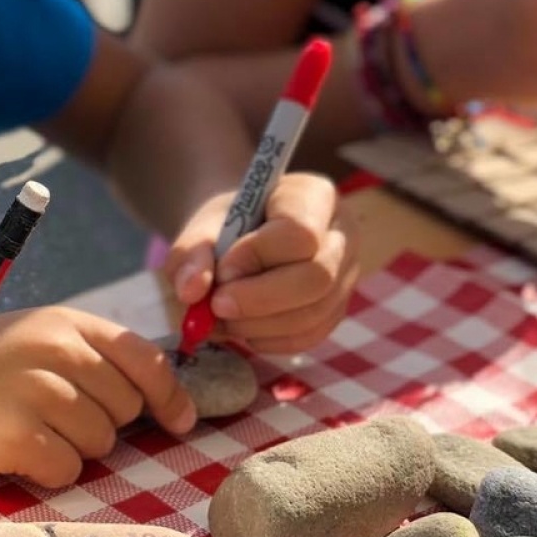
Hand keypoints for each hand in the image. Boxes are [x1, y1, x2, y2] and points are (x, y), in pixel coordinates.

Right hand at [0, 307, 195, 488]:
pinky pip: (68, 469)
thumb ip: (92, 358)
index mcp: (64, 322)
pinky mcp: (17, 436)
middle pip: (126, 407)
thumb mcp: (35, 341)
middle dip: (105, 422)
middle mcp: (54, 350)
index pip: (144, 358)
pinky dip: (49, 470)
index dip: (169, 395)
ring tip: (32, 431)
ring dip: (75, 448)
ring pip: (101, 441)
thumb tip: (166, 402)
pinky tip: (19, 453)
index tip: (179, 420)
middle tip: (58, 419)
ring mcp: (35, 392)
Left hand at [165, 172, 358, 354]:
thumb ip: (191, 253)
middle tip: (216, 306)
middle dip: (260, 299)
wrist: (238, 240)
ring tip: (221, 316)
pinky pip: (308, 336)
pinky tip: (241, 326)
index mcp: (314, 196)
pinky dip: (267, 339)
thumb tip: (191, 292)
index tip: (222, 270)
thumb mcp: (202, 228)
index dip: (257, 256)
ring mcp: (345, 275)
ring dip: (258, 324)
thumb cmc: (225, 228)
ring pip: (313, 313)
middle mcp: (342, 234)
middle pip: (317, 277)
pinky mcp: (336, 310)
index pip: (300, 232)